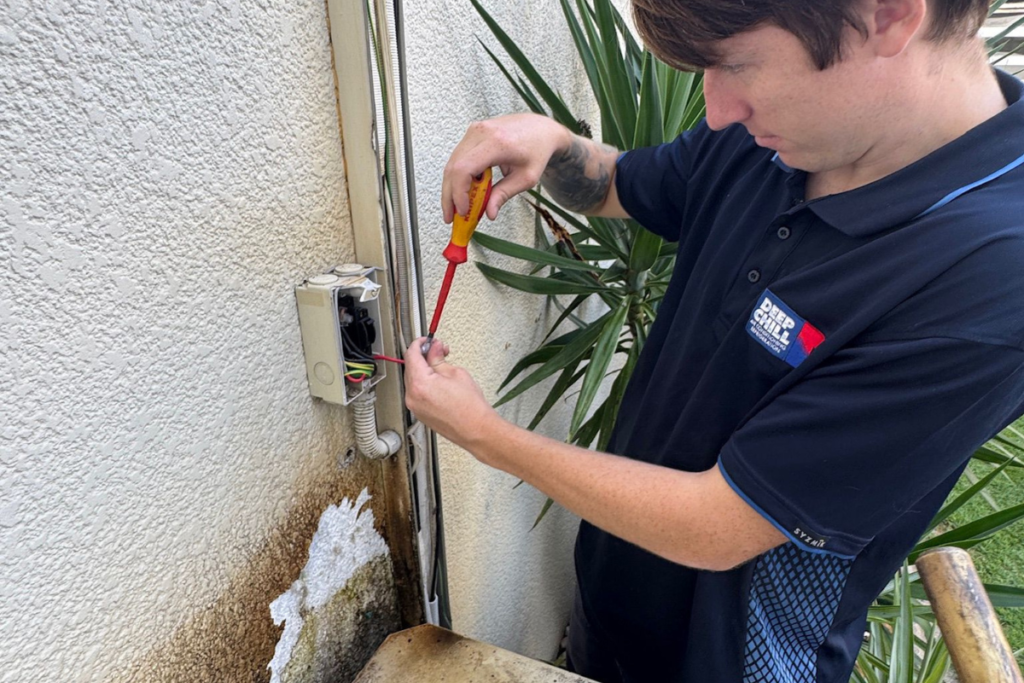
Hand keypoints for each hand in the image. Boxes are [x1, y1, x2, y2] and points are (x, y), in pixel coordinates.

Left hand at [403, 337, 501, 450]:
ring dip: (424, 370)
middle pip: (410, 367)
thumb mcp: (456, 373)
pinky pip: (417, 392)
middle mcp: (412, 396)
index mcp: (420, 383)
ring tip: (442, 367)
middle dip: (423, 356)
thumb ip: (439, 358)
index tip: (426, 340)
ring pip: (413, 380)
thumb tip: (434, 348)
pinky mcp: (420, 413)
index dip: (419, 343)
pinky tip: (438, 381)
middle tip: (439, 351)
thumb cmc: (470, 407)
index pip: (411, 355)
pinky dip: (424, 383)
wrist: (477, 430)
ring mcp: (415, 407)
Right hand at [443, 113, 570, 221]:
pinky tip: (462, 193)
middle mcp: (481, 133)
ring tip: (455, 208)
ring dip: (450, 188)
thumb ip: (504, 195)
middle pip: (453, 167)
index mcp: (497, 143)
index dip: (459, 193)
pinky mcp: (472, 133)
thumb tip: (489, 214)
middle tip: (451, 216)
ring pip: (452, 163)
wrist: (541, 129)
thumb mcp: (525, 178)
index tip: (463, 211)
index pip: (464, 169)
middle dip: (449, 196)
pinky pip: (458, 158)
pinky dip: (457, 177)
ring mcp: (475, 130)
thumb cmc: (537, 151)